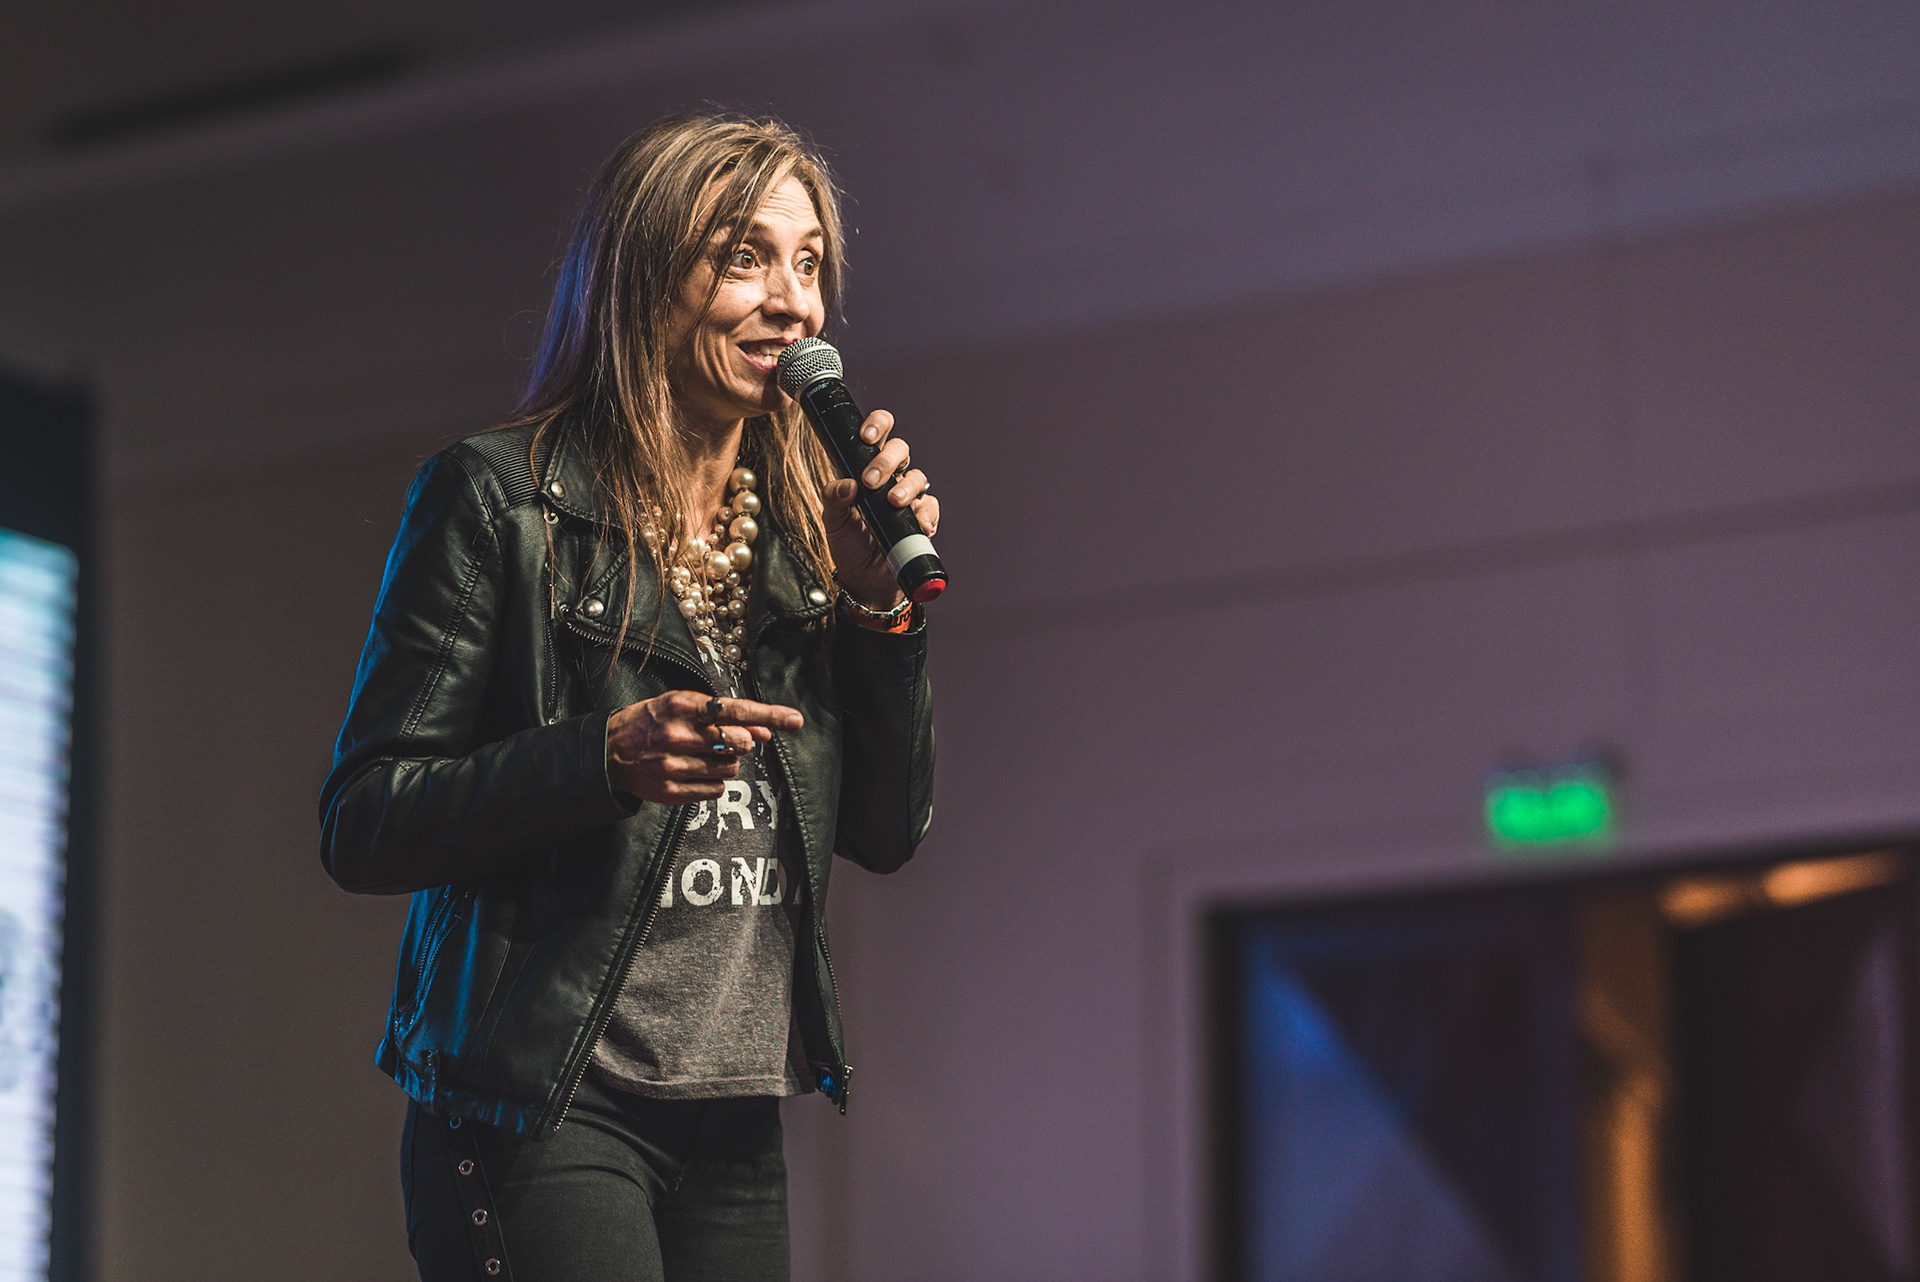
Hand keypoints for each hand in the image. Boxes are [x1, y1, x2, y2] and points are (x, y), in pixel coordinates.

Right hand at [606, 691, 803, 803]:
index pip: (736, 710)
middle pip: (739, 743)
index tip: (795, 720)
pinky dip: (714, 781)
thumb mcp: (685, 707)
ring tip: (703, 755)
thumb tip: (765, 732)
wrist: (611, 751)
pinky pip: (716, 790)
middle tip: (722, 740)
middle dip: (741, 742)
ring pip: (730, 769)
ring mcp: (672, 766)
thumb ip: (726, 717)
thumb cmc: (654, 722)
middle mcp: (677, 735)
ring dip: (727, 762)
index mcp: (681, 707)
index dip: (769, 715)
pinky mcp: (670, 791)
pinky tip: (695, 771)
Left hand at [823, 408, 938, 610]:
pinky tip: (917, 524)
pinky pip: (931, 506)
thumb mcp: (832, 521)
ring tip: (892, 502)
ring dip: (906, 486)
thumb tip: (847, 483)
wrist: (865, 580)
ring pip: (918, 475)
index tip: (866, 437)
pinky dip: (926, 513)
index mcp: (866, 469)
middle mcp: (891, 478)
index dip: (876, 426)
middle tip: (871, 481)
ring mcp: (909, 498)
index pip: (877, 435)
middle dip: (886, 460)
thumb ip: (833, 498)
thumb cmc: (849, 544)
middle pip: (900, 449)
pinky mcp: (922, 519)